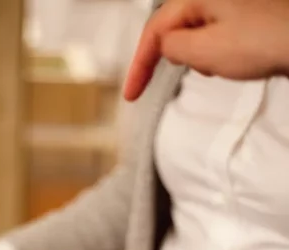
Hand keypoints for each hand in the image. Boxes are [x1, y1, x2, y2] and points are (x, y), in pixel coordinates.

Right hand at [124, 0, 288, 101]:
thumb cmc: (265, 41)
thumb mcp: (203, 50)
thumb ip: (171, 48)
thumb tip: (164, 47)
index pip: (154, 31)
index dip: (139, 65)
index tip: (131, 93)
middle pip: (174, 28)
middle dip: (171, 57)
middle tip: (168, 80)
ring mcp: (232, 6)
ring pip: (196, 33)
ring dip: (198, 56)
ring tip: (220, 66)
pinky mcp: (246, 17)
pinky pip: (216, 35)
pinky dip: (215, 53)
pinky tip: (232, 61)